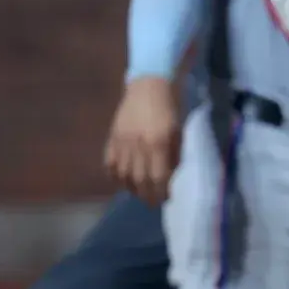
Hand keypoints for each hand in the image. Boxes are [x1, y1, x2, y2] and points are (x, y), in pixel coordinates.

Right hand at [104, 76, 181, 204]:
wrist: (149, 86)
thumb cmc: (170, 109)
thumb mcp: (179, 132)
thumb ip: (174, 156)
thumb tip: (170, 178)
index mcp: (158, 142)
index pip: (158, 176)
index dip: (161, 191)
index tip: (165, 199)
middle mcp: (137, 145)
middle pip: (139, 179)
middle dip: (146, 195)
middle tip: (152, 203)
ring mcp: (122, 142)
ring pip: (123, 174)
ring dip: (131, 188)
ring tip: (139, 193)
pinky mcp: (112, 138)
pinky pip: (109, 163)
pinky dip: (114, 176)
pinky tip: (121, 182)